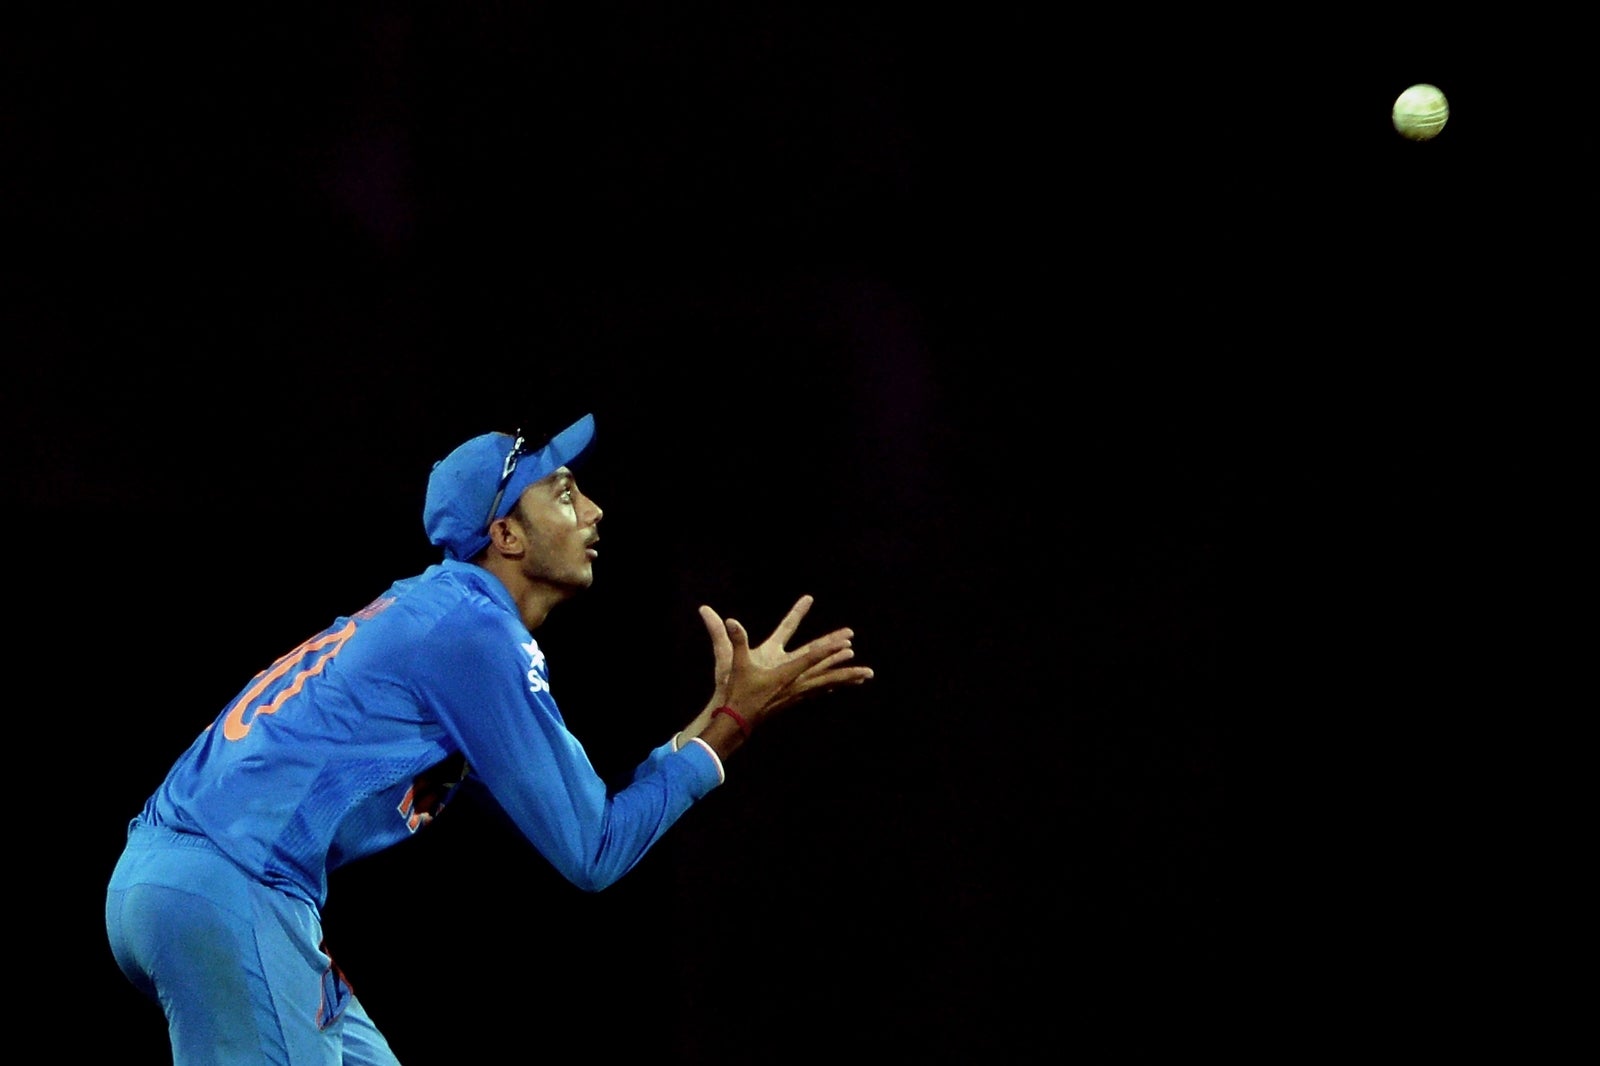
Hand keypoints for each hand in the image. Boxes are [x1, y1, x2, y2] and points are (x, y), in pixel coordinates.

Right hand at [697, 594, 873, 728]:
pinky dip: (831, 685)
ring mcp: (796, 693)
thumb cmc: (738, 692)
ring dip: (846, 678)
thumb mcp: (735, 664)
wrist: (737, 720)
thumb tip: (730, 621)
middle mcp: (795, 684)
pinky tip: (838, 685)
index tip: (846, 643)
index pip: (810, 658)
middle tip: (867, 666)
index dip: (829, 649)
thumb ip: (736, 640)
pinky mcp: (794, 699)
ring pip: (826, 683)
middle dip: (846, 666)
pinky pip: (818, 690)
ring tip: (865, 675)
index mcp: (784, 673)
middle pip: (826, 673)